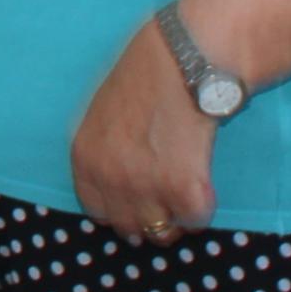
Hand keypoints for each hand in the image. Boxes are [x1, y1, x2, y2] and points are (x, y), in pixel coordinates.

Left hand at [68, 20, 219, 242]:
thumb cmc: (147, 75)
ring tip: (188, 188)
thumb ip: (106, 151)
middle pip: (129, 228)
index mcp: (85, 159)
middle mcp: (109, 178)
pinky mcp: (184, 190)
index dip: (122, 209)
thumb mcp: (104, 113)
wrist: (184, 59)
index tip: (140, 201)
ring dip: (177, 217)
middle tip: (169, 197)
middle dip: (150, 217)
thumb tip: (119, 187)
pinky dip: (204, 205)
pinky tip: (205, 178)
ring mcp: (145, 187)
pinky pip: (195, 220)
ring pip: (163, 232)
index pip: (98, 212)